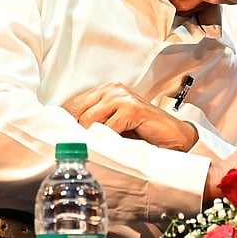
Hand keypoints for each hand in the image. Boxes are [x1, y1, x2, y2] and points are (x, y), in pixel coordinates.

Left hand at [63, 82, 197, 151]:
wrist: (172, 136)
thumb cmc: (142, 132)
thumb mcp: (113, 125)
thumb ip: (94, 123)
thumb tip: (66, 135)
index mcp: (106, 90)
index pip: (73, 105)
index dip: (66, 124)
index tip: (64, 140)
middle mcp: (112, 89)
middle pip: (78, 112)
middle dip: (78, 133)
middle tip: (81, 148)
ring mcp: (122, 98)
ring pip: (89, 119)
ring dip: (92, 137)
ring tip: (100, 147)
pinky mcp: (132, 109)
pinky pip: (108, 127)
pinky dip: (108, 139)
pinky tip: (115, 145)